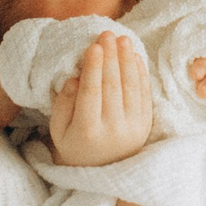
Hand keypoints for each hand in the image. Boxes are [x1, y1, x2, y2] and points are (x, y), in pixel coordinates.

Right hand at [49, 31, 154, 164]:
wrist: (103, 172)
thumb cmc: (76, 144)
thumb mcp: (59, 130)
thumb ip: (63, 104)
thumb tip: (75, 78)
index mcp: (88, 132)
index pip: (92, 93)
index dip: (94, 68)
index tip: (93, 46)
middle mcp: (113, 130)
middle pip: (113, 87)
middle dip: (111, 57)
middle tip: (107, 34)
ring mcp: (133, 128)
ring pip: (131, 88)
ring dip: (127, 61)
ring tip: (122, 40)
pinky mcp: (146, 125)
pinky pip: (145, 94)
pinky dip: (140, 74)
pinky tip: (134, 57)